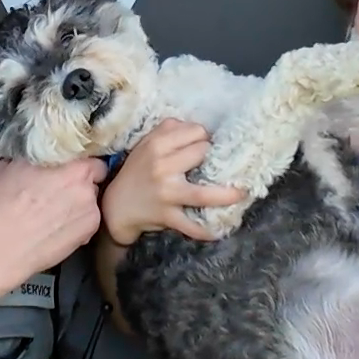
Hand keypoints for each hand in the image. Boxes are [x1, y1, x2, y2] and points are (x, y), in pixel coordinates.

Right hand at [0, 157, 104, 279]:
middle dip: (77, 183)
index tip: (65, 169)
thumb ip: (31, 160)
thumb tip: (33, 159)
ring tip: (53, 214)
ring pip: (89, 201)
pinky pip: (87, 222)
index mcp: (65, 164)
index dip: (76, 163)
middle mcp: (83, 185)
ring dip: (77, 204)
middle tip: (57, 191)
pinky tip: (55, 229)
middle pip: (91, 179)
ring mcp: (89, 210)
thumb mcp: (5, 168)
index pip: (88, 156)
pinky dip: (76, 224)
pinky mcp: (88, 233)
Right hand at [100, 120, 246, 245]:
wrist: (116, 207)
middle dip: (213, 159)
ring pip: (204, 193)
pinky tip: (220, 229)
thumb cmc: (137, 172)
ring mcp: (166, 192)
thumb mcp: (146, 144)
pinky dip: (207, 230)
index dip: (204, 138)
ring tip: (242, 193)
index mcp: (157, 144)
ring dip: (228, 194)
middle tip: (214, 166)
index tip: (205, 146)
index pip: (196, 132)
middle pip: (203, 154)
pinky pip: (191, 225)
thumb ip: (169, 131)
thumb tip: (200, 129)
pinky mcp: (167, 216)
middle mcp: (162, 166)